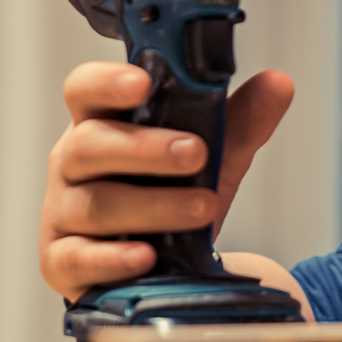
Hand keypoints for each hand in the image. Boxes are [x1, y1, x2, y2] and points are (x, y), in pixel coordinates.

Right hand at [39, 62, 293, 300]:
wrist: (164, 259)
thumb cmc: (172, 189)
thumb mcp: (214, 153)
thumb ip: (242, 119)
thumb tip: (278, 84)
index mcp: (101, 122)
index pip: (86, 90)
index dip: (107, 82)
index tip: (142, 82)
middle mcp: (73, 163)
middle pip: (89, 145)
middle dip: (145, 148)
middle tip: (197, 152)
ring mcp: (63, 213)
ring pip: (96, 204)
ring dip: (154, 205)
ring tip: (204, 208)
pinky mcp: (63, 260)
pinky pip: (78, 258)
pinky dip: (113, 258)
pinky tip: (147, 255)